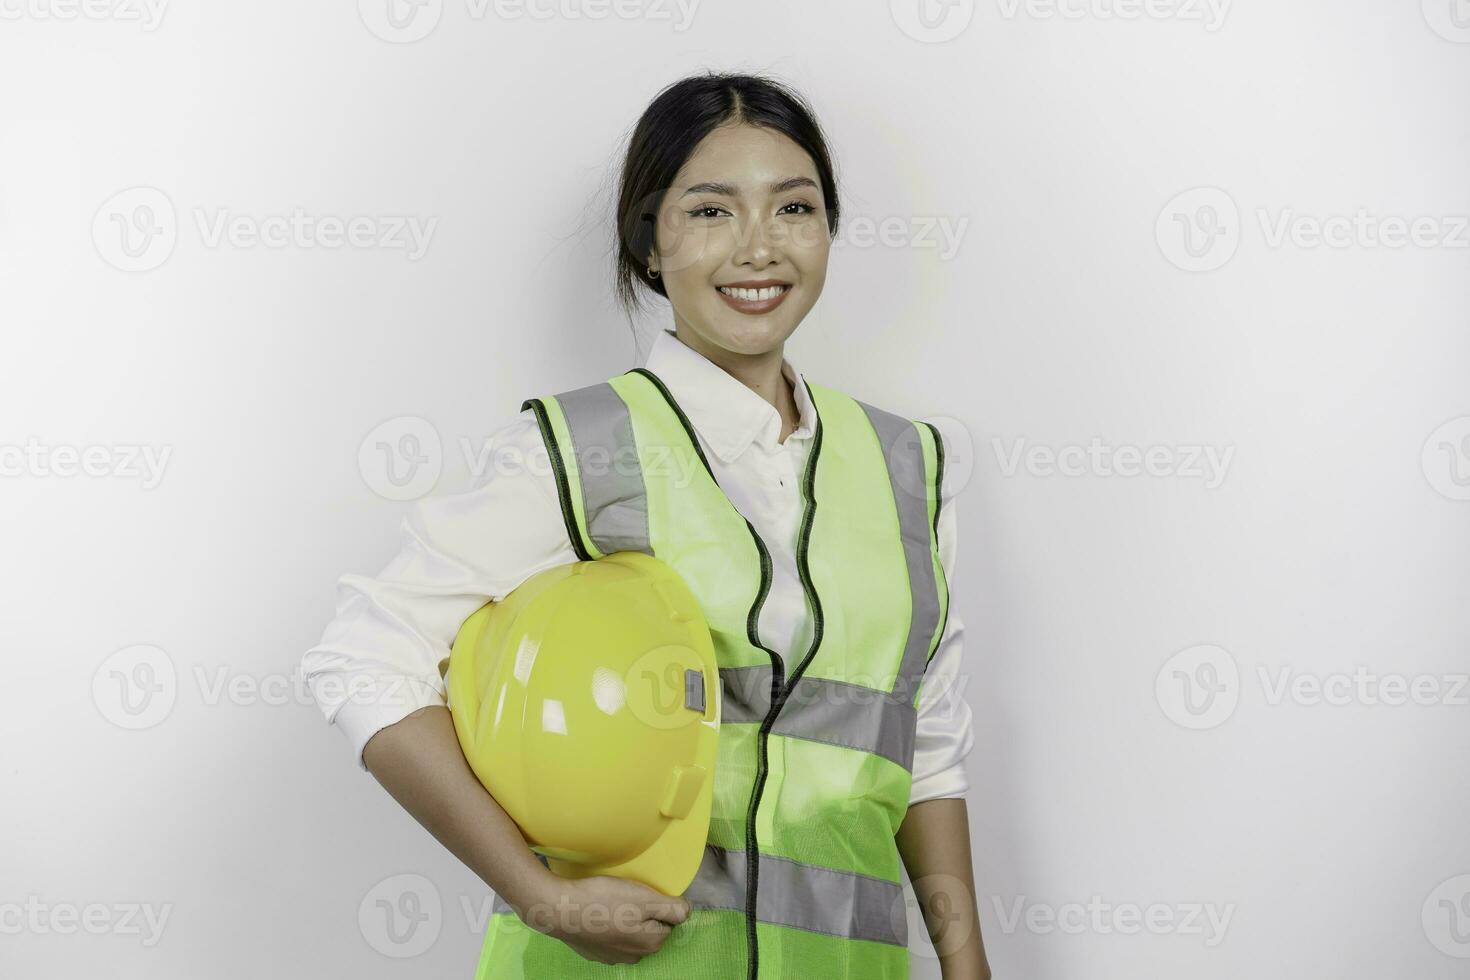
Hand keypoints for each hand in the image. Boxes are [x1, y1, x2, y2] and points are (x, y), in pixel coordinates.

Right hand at [513, 872, 690, 964]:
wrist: (559, 910)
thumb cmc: (603, 901)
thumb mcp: (645, 898)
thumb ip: (672, 908)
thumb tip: (687, 912)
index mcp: (651, 943)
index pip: (668, 922)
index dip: (656, 904)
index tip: (641, 894)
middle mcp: (634, 956)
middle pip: (649, 928)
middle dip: (641, 913)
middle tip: (625, 896)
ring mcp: (612, 957)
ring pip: (629, 932)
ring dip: (623, 919)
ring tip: (609, 902)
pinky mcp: (594, 952)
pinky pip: (609, 936)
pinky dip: (606, 924)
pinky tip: (596, 912)